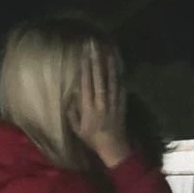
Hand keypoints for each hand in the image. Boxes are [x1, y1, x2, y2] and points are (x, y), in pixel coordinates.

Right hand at [70, 42, 129, 167]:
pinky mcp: (122, 103)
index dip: (85, 67)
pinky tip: (117, 64)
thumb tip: (71, 95)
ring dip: (109, 63)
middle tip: (94, 45)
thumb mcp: (77, 129)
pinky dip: (119, 74)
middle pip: (99, 77)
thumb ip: (73, 112)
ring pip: (111, 79)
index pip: (87, 83)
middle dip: (96, 60)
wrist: (114, 147)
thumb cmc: (92, 139)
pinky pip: (120, 86)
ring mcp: (113, 101)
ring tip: (107, 49)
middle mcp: (101, 102)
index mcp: (89, 108)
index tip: (84, 54)